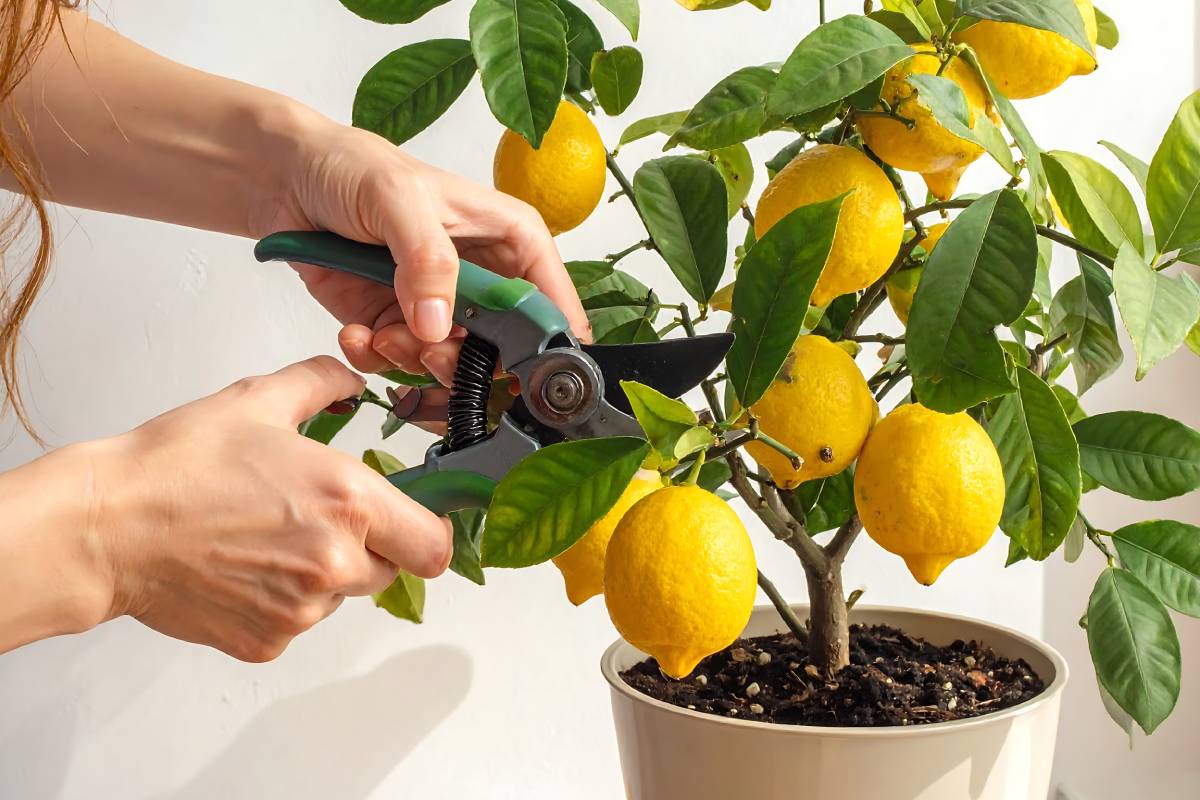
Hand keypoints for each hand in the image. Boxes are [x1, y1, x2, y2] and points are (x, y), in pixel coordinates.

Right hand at [89, 356, 451, 661]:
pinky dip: (280, 600)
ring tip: (264, 537)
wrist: (106, 527)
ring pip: (341, 597)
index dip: (426, 532)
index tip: (411, 522)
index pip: (433, 546)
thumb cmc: (176, 467)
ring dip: (321, 574)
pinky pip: (297, 622)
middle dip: (367, 547)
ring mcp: (301, 609)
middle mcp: (334, 562)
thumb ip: (320, 383)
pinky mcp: (267, 639)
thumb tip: (350, 380)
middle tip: (314, 517)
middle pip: (390, 571)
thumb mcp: (257, 401)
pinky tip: (241, 566)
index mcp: (348, 501)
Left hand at [251, 113, 590, 388]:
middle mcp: (483, 277)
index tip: (511, 365)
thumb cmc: (352, 167)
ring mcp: (441, 305)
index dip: (545, 342)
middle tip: (430, 348)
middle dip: (465, 359)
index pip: (552, 301)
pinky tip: (356, 332)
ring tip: (381, 333)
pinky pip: (401, 364)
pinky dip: (376, 359)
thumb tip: (438, 323)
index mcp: (511, 238)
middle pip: (504, 348)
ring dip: (414, 360)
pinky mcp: (399, 324)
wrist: (287, 178)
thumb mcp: (398, 198)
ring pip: (453, 365)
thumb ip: (427, 258)